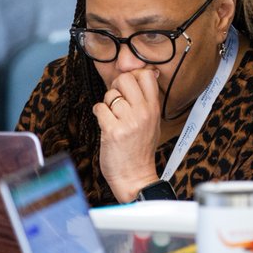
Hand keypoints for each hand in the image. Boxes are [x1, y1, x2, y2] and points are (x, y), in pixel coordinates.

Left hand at [93, 68, 162, 201]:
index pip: (146, 75)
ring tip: (111, 116)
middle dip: (116, 86)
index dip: (133, 76)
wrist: (135, 177)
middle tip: (116, 99)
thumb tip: (145, 75)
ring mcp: (128, 122)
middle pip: (126, 79)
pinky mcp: (112, 131)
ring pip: (110, 94)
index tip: (128, 87)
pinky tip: (104, 122)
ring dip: (106, 103)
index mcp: (154, 109)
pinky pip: (99, 108)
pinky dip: (98, 113)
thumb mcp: (153, 124)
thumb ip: (147, 102)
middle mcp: (143, 113)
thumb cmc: (141, 151)